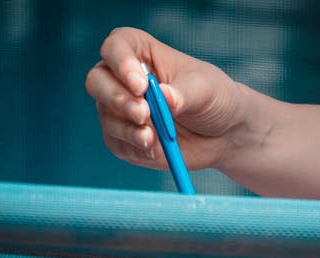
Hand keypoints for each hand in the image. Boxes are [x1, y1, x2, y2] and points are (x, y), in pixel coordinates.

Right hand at [85, 27, 240, 171]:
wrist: (222, 135)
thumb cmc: (213, 99)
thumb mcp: (205, 90)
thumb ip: (183, 93)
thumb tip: (162, 97)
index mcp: (142, 54)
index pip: (115, 48)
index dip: (121, 64)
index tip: (141, 86)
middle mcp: (123, 80)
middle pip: (97, 81)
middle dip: (118, 99)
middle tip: (144, 114)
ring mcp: (121, 111)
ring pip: (106, 116)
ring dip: (127, 129)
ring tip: (154, 138)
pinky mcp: (125, 140)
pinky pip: (117, 143)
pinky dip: (134, 148)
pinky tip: (154, 149)